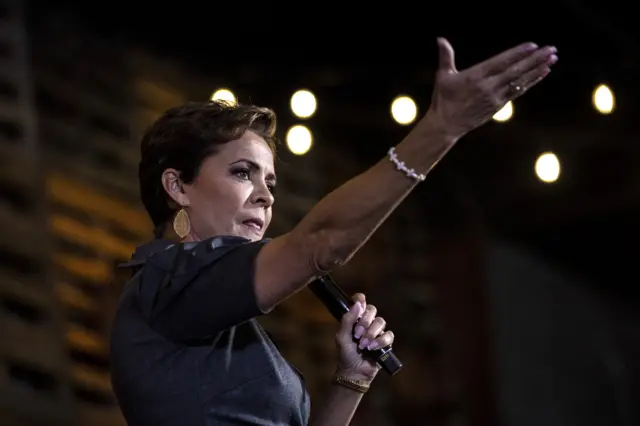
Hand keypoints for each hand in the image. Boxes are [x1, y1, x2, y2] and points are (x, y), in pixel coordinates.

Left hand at [334, 293, 393, 382]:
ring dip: (371, 333)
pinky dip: (380, 341)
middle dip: (364, 321)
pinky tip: (373, 348)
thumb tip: (358, 303)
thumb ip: (347, 320)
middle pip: (372, 309)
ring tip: (363, 345)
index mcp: (355, 318)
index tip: (360, 303)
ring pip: (381, 321)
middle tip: (357, 334)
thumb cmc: (345, 353)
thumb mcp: (341, 336)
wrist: (354, 371)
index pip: (360, 301)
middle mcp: (367, 322)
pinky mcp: (386, 342)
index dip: (361, 299)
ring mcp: (377, 331)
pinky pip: (389, 335)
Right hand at [423, 37, 557, 140]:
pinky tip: (542, 74)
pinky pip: (517, 92)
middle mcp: (488, 87)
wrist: (446, 125)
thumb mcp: (443, 76)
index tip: (533, 46)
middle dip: (535, 59)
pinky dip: (531, 82)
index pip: (501, 62)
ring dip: (537, 70)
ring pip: (520, 82)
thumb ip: (445, 56)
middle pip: (515, 71)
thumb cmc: (443, 99)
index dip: (517, 54)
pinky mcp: (498, 106)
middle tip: (551, 49)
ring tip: (552, 60)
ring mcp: (495, 98)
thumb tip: (440, 39)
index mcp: (475, 77)